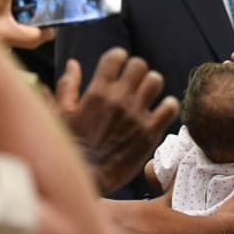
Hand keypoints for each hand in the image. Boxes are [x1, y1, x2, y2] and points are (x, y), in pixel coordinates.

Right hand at [56, 48, 179, 194]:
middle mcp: (119, 99)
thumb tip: (74, 63)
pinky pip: (170, 106)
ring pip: (156, 81)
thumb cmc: (72, 145)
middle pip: (140, 66)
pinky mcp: (151, 132)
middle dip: (137, 71)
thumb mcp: (63, 113)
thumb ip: (69, 86)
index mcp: (97, 91)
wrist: (87, 176)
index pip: (117, 56)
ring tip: (147, 97)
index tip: (119, 68)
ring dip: (152, 86)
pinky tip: (159, 112)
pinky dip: (168, 106)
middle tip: (134, 84)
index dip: (119, 59)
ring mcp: (137, 115)